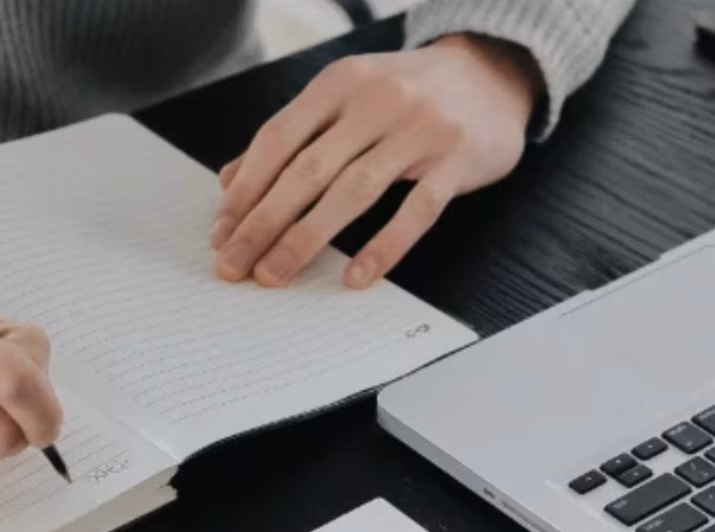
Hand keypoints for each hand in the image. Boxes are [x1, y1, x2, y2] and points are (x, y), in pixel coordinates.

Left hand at [211, 33, 541, 288]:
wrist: (493, 72)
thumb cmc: (410, 93)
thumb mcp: (347, 96)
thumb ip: (293, 135)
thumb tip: (231, 182)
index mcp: (340, 83)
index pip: (278, 140)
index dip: (245, 190)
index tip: (221, 232)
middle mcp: (376, 101)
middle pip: (306, 170)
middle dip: (263, 223)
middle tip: (234, 265)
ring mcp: (419, 130)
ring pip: (353, 192)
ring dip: (306, 238)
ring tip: (275, 274)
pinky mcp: (457, 160)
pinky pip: (416, 211)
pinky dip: (384, 247)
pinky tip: (356, 277)